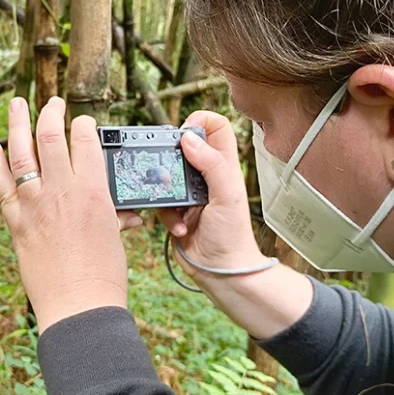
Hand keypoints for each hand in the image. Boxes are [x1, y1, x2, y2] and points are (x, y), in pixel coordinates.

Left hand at [0, 96, 130, 331]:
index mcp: (92, 190)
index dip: (82, 124)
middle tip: (52, 103)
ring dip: (16, 124)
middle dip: (50, 113)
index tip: (81, 121)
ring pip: (20, 153)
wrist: (78, 304)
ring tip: (15, 104)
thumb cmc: (104, 274)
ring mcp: (34, 205)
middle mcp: (60, 190)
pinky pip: (1, 186)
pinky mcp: (16, 223)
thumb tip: (123, 213)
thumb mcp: (114, 235)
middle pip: (49, 137)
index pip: (85, 140)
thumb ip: (113, 215)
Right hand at [156, 111, 270, 278]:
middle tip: (171, 169)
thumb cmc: (233, 237)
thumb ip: (211, 164)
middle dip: (173, 156)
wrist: (221, 272)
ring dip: (166, 188)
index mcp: (224, 166)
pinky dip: (165, 214)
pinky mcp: (176, 211)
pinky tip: (178, 226)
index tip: (185, 133)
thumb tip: (189, 138)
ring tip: (177, 205)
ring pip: (167, 174)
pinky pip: (160, 201)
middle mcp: (207, 175)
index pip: (216, 126)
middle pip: (186, 146)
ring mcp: (190, 193)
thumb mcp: (227, 196)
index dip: (199, 122)